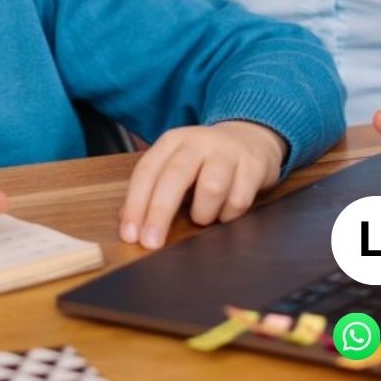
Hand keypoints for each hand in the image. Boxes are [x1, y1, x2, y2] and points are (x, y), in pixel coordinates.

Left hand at [118, 121, 286, 249]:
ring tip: (203, 217)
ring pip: (211, 188)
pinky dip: (228, 215)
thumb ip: (153, 189)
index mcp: (173, 141)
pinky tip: (225, 212)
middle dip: (160, 213)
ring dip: (203, 213)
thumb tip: (127, 222)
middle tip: (151, 243)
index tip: (130, 235)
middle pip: (175, 176)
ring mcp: (228, 152)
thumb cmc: (205, 161)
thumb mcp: (176, 165)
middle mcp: (199, 142)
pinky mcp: (253, 165)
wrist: (250, 137)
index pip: (148, 171)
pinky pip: (238, 201)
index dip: (136, 204)